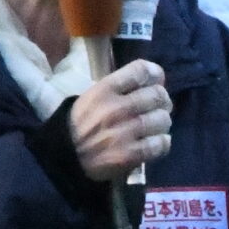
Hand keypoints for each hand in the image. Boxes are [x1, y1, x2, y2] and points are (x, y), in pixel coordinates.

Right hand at [69, 59, 170, 182]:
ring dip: (162, 123)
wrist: (65, 157)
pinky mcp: (130, 155)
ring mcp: (124, 132)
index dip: (155, 74)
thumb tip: (153, 82)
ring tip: (154, 127)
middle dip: (162, 101)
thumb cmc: (81, 124)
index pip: (140, 70)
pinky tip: (154, 143)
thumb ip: (120, 87)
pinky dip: (162, 143)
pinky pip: (160, 144)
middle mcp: (116, 108)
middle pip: (158, 95)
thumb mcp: (93, 96)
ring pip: (163, 119)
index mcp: (104, 90)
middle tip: (158, 107)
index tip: (157, 80)